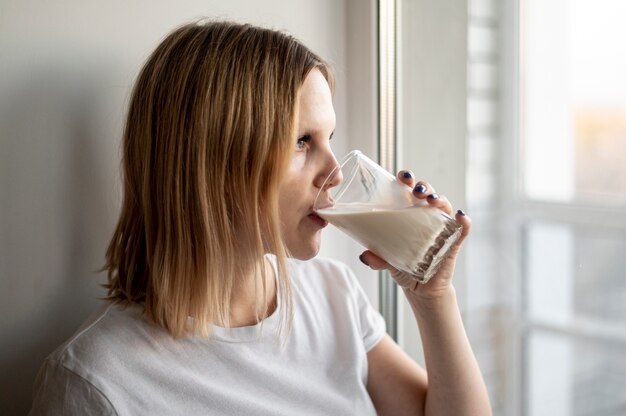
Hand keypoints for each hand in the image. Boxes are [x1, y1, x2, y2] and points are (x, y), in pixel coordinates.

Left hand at [359, 170, 470, 301]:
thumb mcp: (387, 261)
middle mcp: (426, 217)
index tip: (403, 177)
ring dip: (440, 199)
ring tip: (432, 201)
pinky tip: (461, 217)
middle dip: (424, 187)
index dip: (408, 180)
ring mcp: (441, 228)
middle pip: (428, 194)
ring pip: (444, 206)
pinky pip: (462, 229)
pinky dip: (464, 222)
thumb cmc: (404, 267)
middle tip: (417, 191)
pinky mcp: (453, 243)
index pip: (409, 190)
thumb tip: (365, 256)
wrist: (420, 289)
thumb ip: (377, 259)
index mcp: (408, 214)